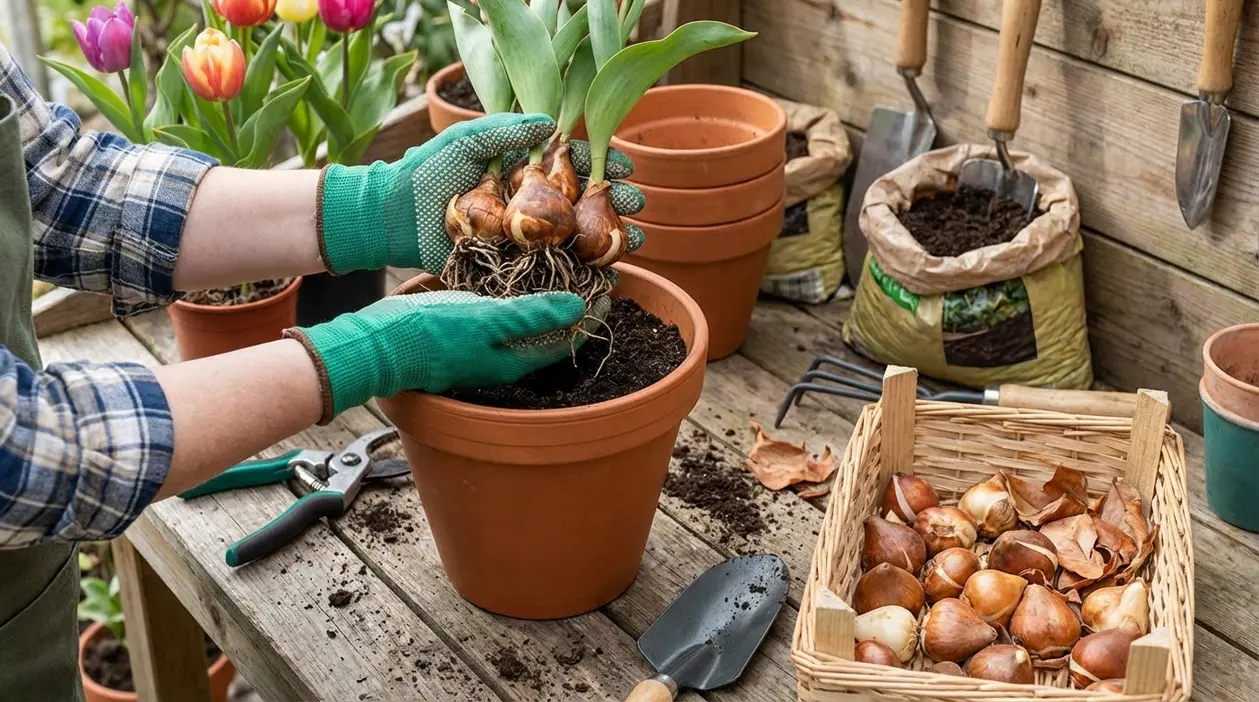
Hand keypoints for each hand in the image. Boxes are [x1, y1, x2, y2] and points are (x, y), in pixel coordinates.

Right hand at [284, 290, 585, 421]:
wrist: (376, 341)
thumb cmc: (432, 333)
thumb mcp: (488, 319)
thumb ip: (534, 314)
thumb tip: (580, 309)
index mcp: (513, 360)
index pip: (564, 339)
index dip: (589, 314)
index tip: (609, 287)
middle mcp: (500, 357)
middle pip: (546, 330)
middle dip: (569, 305)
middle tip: (588, 271)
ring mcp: (479, 344)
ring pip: (522, 321)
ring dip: (542, 297)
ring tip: (558, 266)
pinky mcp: (459, 328)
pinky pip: (497, 311)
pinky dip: (512, 293)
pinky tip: (511, 272)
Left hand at [317, 113, 645, 275]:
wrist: (392, 216)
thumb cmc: (427, 171)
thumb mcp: (467, 139)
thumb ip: (507, 130)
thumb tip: (552, 123)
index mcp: (524, 168)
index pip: (574, 164)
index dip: (603, 164)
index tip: (626, 166)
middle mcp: (530, 202)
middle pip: (586, 202)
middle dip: (616, 203)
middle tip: (638, 205)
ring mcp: (524, 235)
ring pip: (579, 237)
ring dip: (611, 239)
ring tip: (635, 242)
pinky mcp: (514, 265)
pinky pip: (554, 268)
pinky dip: (584, 273)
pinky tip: (609, 274)